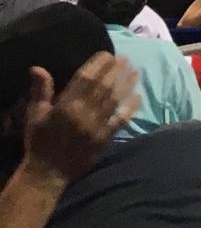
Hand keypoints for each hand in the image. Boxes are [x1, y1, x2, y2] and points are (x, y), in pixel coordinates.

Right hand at [17, 57, 135, 185]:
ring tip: (135, 71)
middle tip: (125, 58)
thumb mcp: (35, 115)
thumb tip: (38, 67)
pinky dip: (130, 107)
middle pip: (103, 86)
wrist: (46, 173)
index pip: (85, 78)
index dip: (98, 64)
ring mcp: (95, 126)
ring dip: (127, 84)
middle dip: (116, 70)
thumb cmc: (39, 141)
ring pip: (115, 100)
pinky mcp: (104, 139)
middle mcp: (82, 114)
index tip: (108, 54)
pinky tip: (138, 96)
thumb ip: (41, 91)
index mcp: (64, 106)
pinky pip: (121, 120)